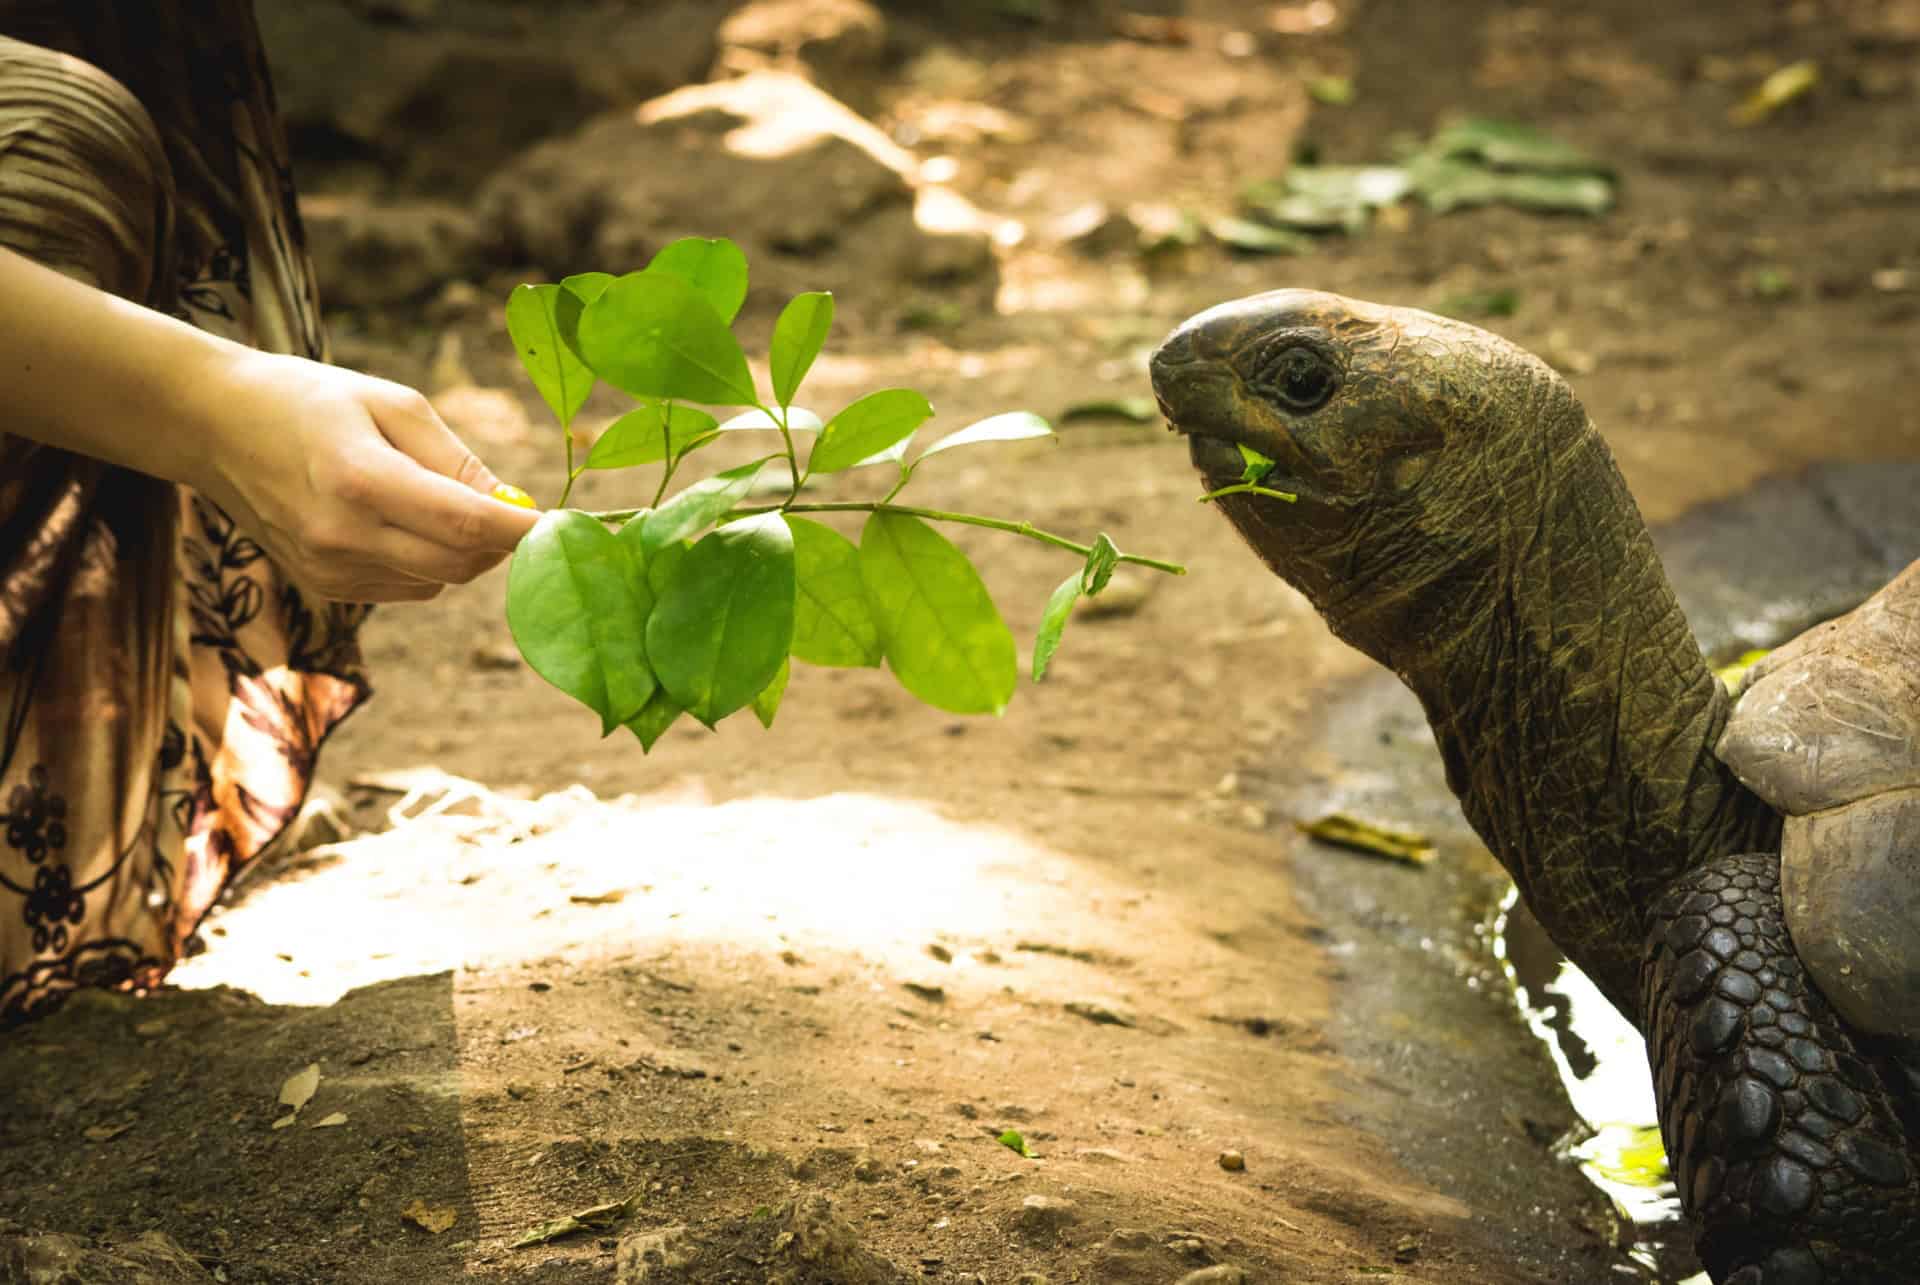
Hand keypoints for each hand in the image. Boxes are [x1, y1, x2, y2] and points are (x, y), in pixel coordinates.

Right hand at [195, 350, 539, 602]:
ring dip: (461, 550)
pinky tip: (399, 520)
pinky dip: (425, 561)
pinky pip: (408, 586)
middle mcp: (342, 535)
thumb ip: (457, 460)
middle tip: (512, 509)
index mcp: (361, 479)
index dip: (523, 530)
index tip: (563, 525)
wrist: (215, 426)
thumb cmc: (312, 400)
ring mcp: (328, 569)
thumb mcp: (392, 404)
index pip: (466, 522)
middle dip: (500, 542)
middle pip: (460, 562)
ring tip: (435, 498)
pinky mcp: (323, 587)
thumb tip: (516, 507)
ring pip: (439, 580)